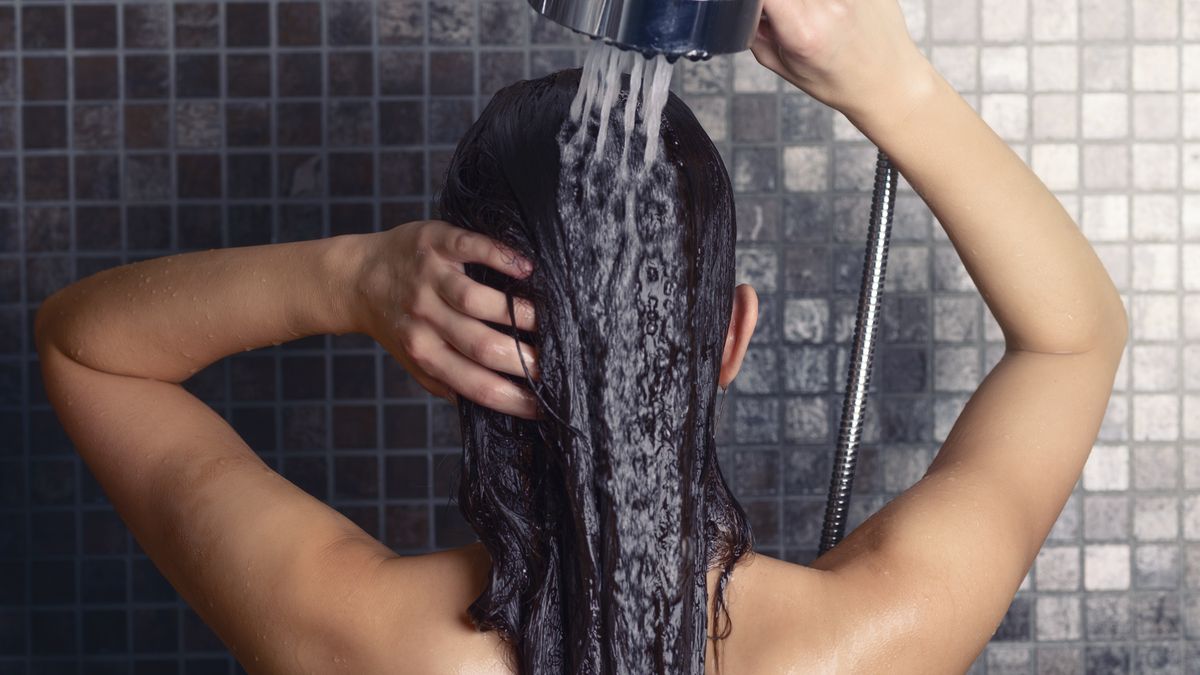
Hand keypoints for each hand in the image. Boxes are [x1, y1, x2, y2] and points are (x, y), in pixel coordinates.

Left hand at [353, 220, 540, 418]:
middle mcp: (425, 318)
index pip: (476, 384)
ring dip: (519, 312)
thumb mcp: (413, 360)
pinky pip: (470, 248)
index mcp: (424, 353)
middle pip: (481, 345)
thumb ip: (446, 382)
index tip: (544, 406)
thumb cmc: (396, 322)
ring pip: (477, 301)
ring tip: (546, 320)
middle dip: (525, 359)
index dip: (513, 399)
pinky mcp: (434, 243)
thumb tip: (493, 404)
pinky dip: (500, 257)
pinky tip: (527, 268)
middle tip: (555, 363)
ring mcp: (429, 279)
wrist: (356, 278)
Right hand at [750, 0, 933, 121]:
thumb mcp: (783, 65)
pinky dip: (828, 3)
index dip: (757, 2)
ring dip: (803, 4)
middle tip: (787, 16)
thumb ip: (755, 30)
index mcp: (803, 30)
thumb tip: (742, 7)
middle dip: (780, 4)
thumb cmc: (839, 81)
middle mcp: (829, 4)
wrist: (888, 82)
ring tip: (815, 16)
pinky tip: (835, 12)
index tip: (757, 8)